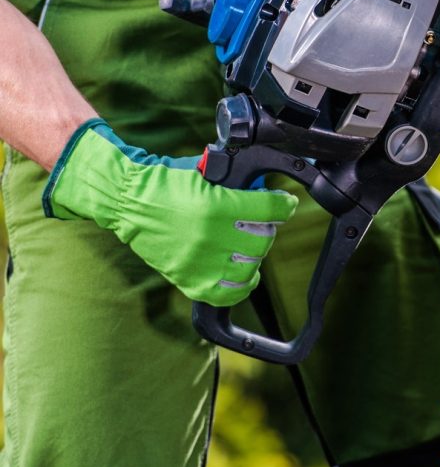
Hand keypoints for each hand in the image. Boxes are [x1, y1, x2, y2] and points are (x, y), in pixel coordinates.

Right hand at [43, 120, 296, 306]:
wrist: (128, 201)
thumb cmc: (167, 182)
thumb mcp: (208, 171)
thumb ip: (238, 183)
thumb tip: (268, 193)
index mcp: (217, 206)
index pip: (271, 211)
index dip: (284, 205)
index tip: (285, 203)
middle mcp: (212, 237)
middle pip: (264, 240)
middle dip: (267, 228)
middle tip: (261, 221)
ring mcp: (201, 263)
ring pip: (250, 267)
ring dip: (254, 253)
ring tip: (248, 243)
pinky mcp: (190, 281)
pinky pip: (228, 294)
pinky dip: (242, 284)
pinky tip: (243, 271)